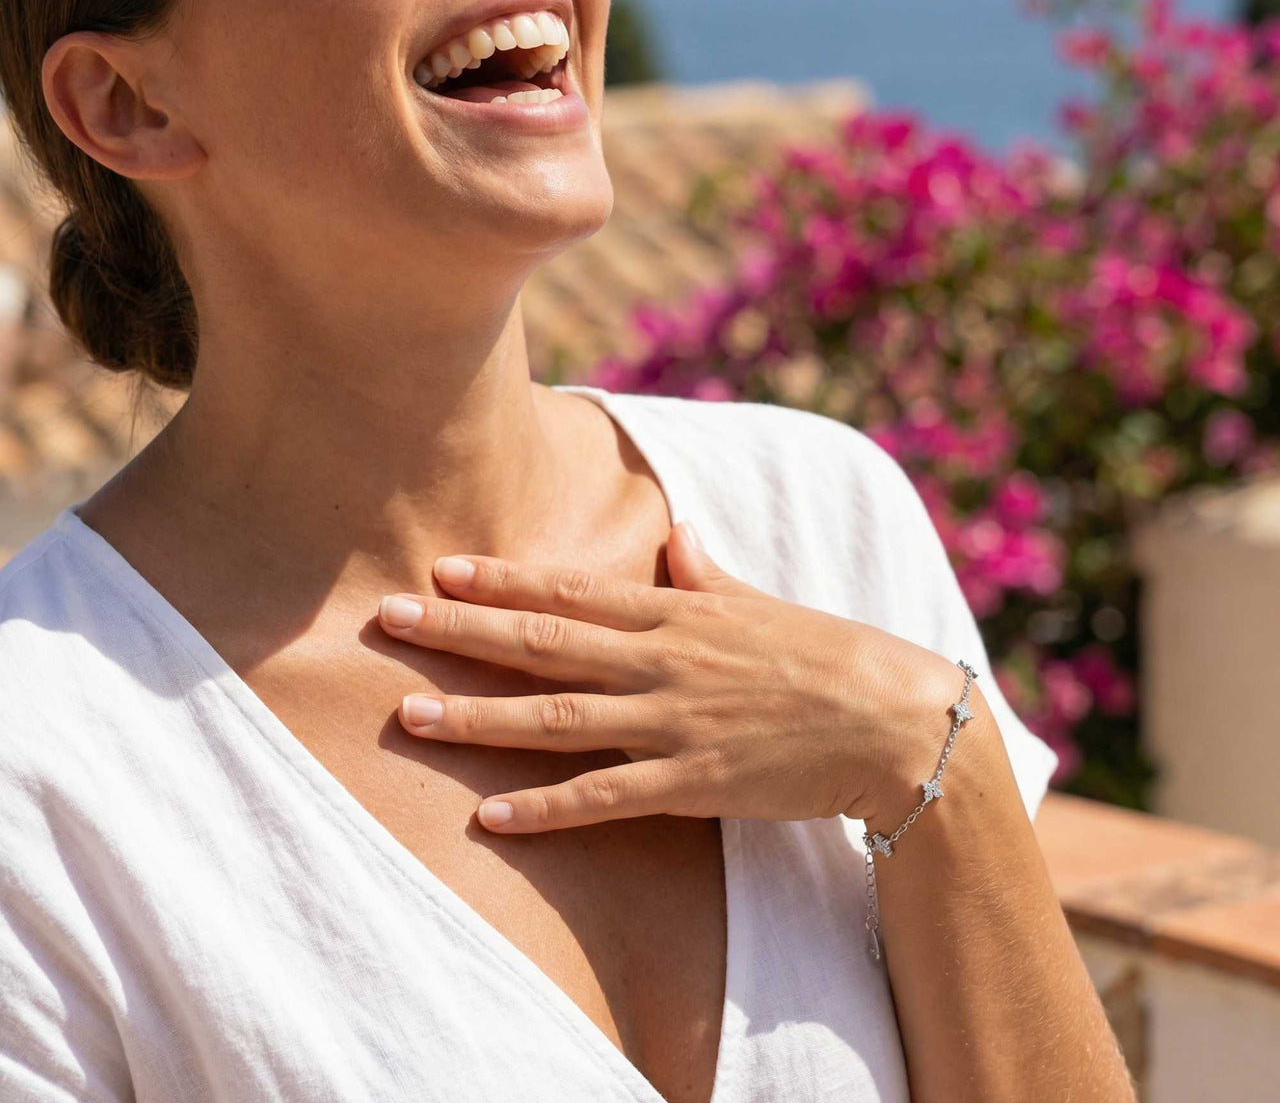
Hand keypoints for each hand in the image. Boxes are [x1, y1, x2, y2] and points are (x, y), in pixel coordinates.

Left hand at [377, 521, 965, 833]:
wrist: (893, 719)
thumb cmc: (828, 654)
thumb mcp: (760, 603)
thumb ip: (706, 572)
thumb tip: (676, 534)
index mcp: (677, 613)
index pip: (572, 592)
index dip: (502, 582)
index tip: (443, 569)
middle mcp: (662, 660)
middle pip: (544, 643)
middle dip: (460, 632)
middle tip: (388, 618)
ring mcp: (672, 721)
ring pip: (557, 716)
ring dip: (478, 718)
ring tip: (409, 716)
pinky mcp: (692, 781)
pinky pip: (605, 798)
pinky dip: (546, 807)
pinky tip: (489, 816)